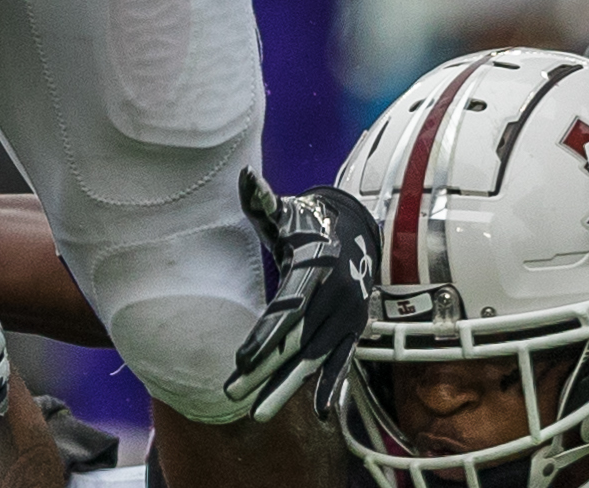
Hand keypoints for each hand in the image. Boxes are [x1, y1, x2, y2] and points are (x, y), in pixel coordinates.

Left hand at [223, 172, 378, 423]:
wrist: (355, 230)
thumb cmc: (306, 223)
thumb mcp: (285, 211)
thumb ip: (263, 200)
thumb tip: (246, 176)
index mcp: (315, 268)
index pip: (287, 309)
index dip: (265, 336)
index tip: (240, 360)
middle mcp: (336, 296)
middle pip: (297, 341)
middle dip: (265, 370)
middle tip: (233, 395)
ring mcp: (348, 316)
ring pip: (314, 358)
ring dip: (287, 386)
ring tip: (258, 412)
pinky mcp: (354, 328)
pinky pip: (341, 361)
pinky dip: (332, 386)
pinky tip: (320, 413)